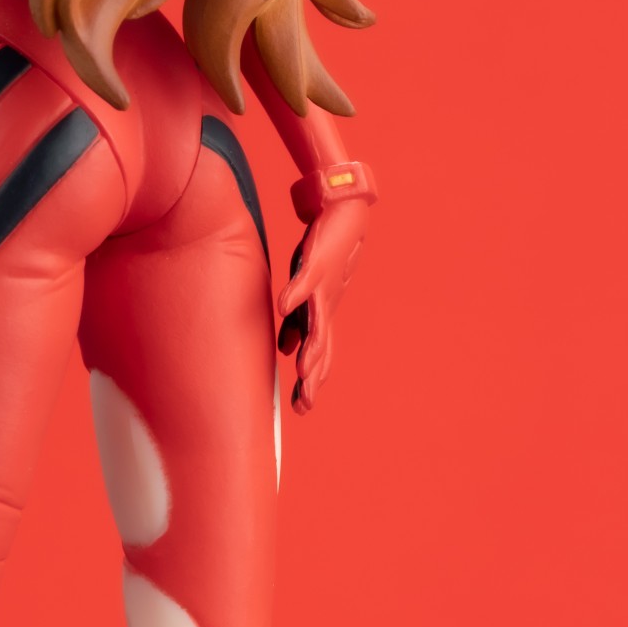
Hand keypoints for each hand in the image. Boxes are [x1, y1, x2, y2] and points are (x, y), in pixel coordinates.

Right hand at [276, 197, 367, 414]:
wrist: (345, 216)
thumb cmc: (323, 256)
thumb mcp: (306, 295)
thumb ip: (296, 322)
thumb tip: (288, 350)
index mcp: (320, 314)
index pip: (318, 354)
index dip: (311, 382)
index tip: (302, 409)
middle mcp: (325, 305)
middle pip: (321, 348)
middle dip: (313, 377)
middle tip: (306, 405)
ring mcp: (322, 286)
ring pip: (316, 323)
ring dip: (309, 348)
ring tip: (301, 372)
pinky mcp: (316, 263)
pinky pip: (304, 282)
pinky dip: (294, 295)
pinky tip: (282, 307)